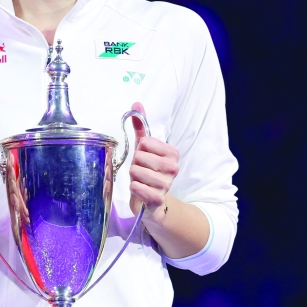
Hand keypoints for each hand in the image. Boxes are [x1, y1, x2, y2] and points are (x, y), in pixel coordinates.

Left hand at [128, 103, 179, 224]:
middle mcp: (173, 168)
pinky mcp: (157, 200)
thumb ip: (141, 127)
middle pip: (139, 157)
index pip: (144, 142)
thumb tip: (136, 104)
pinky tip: (139, 189)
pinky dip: (133, 188)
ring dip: (132, 177)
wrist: (152, 202)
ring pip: (136, 172)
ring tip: (139, 181)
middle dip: (134, 164)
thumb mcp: (144, 149)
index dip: (138, 150)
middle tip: (140, 171)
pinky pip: (137, 187)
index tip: (144, 157)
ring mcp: (166, 185)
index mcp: (172, 154)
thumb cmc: (147, 172)